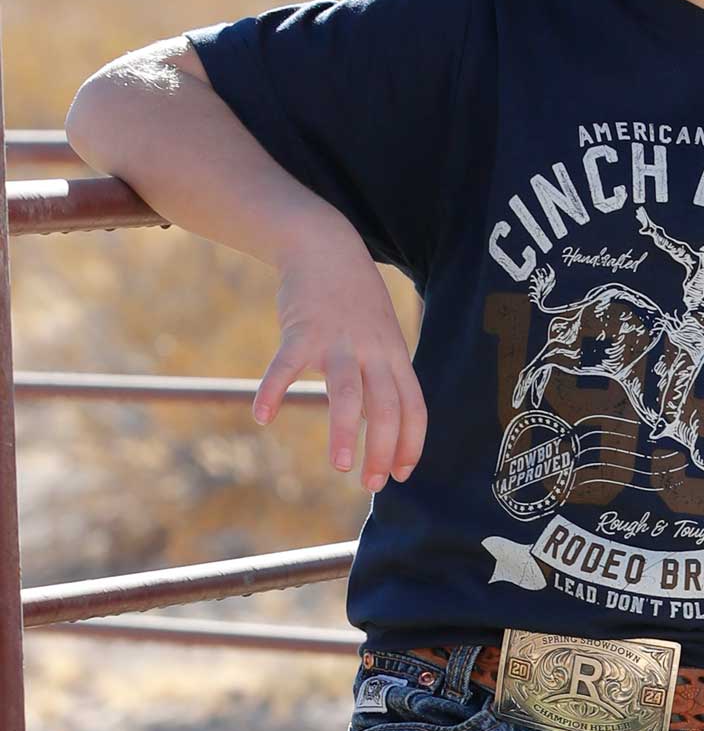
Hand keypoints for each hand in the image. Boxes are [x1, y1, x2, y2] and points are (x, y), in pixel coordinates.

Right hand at [252, 236, 426, 491]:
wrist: (325, 245)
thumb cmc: (355, 300)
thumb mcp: (382, 334)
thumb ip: (383, 375)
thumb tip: (385, 425)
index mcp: (395, 355)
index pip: (415, 405)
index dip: (411, 442)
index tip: (401, 474)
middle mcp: (373, 350)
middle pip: (387, 406)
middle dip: (382, 448)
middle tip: (371, 484)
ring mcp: (339, 340)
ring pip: (348, 391)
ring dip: (346, 430)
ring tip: (342, 466)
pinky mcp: (303, 330)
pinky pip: (287, 365)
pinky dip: (273, 390)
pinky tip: (262, 415)